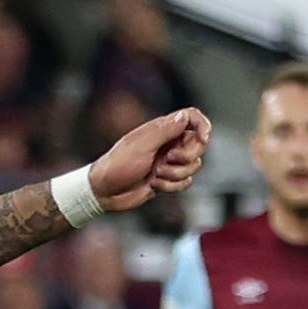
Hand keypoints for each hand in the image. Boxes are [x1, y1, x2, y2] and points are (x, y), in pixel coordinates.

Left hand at [88, 108, 210, 212]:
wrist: (104, 192)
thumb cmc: (117, 165)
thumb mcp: (141, 146)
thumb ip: (165, 131)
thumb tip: (184, 116)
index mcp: (162, 129)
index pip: (192, 117)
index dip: (203, 126)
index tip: (203, 139)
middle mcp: (168, 143)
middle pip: (198, 145)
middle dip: (186, 157)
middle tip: (166, 160)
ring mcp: (169, 161)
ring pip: (193, 165)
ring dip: (175, 174)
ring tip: (154, 174)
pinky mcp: (167, 178)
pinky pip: (185, 181)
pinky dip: (171, 186)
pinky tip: (153, 185)